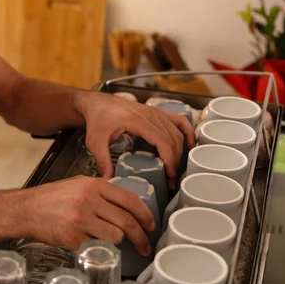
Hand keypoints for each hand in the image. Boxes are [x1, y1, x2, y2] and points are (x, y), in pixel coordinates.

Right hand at [22, 176, 154, 254]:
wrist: (26, 209)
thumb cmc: (50, 198)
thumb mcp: (78, 184)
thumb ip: (100, 191)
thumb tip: (124, 203)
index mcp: (92, 185)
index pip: (129, 199)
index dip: (145, 214)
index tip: (150, 224)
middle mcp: (88, 201)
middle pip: (126, 221)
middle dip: (140, 236)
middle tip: (144, 244)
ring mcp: (81, 220)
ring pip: (116, 236)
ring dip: (118, 242)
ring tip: (112, 242)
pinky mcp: (73, 237)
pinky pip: (96, 246)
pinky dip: (97, 247)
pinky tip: (90, 242)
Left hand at [75, 91, 194, 179]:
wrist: (97, 103)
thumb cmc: (97, 120)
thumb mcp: (96, 141)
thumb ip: (101, 160)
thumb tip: (108, 180)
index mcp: (137, 120)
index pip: (162, 141)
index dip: (169, 159)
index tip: (169, 174)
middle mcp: (150, 114)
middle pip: (172, 139)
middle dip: (175, 160)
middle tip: (171, 179)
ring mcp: (155, 112)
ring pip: (177, 131)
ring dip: (180, 150)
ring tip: (176, 169)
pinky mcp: (156, 112)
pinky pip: (178, 120)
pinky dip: (187, 132)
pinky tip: (189, 145)